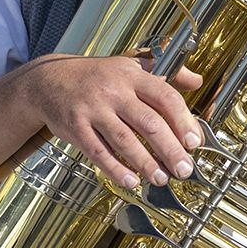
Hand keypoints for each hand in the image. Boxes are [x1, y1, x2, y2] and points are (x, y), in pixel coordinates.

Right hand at [13, 54, 202, 188]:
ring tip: (161, 179)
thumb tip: (197, 81)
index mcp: (132, 76)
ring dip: (146, 164)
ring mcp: (93, 110)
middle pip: (148, 123)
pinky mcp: (75, 128)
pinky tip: (131, 181)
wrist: (49, 80)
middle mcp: (114, 91)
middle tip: (184, 169)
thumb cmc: (98, 76)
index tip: (194, 142)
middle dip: (170, 150)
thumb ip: (167, 73)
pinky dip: (115, 169)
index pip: (165, 97)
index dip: (183, 121)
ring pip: (124, 140)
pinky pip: (98, 152)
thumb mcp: (131, 66)